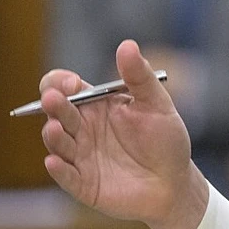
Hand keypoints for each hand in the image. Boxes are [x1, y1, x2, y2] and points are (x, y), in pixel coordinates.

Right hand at [40, 39, 207, 228]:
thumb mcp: (156, 103)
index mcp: (96, 105)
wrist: (175, 180)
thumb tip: (127, 45)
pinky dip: (59, 170)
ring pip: (58, 143)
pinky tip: (53, 162)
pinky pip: (67, 177)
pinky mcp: (84, 184)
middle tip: (53, 98)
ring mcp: (81, 157)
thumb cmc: (165, 139)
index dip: (61, 82)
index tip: (73, 83)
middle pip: (57, 113)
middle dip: (53, 105)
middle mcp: (83, 129)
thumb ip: (139, 76)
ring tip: (53, 127)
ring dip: (53, 136)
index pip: (65, 88)